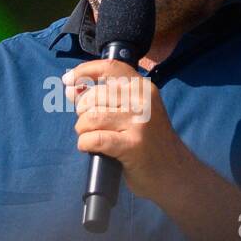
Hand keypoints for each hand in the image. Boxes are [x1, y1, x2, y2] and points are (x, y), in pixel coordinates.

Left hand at [63, 59, 192, 199]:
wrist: (173, 171)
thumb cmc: (148, 141)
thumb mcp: (133, 112)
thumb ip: (105, 98)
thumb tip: (72, 89)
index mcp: (143, 88)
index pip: (110, 68)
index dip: (84, 71)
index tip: (68, 80)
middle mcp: (143, 101)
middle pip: (94, 96)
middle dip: (82, 112)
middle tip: (90, 125)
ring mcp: (139, 123)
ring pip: (91, 117)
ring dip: (83, 129)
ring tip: (91, 137)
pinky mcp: (133, 145)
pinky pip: (95, 139)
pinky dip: (85, 143)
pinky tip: (90, 147)